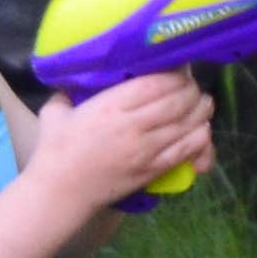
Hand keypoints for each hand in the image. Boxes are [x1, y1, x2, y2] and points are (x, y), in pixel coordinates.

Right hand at [25, 70, 213, 210]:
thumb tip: (79, 76)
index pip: (158, 82)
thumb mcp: (55, 110)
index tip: (178, 65)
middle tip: (190, 83)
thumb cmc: (55, 149)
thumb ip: (69, 90)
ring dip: (201, 110)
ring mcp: (147, 150)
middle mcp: (134, 125)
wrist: (60, 191)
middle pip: (180, 100)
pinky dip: (201, 136)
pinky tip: (201, 128)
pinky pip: (188, 149)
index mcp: (111, 106)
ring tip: (201, 102)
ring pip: (189, 123)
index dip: (176, 71)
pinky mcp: (154, 169)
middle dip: (192, 89)